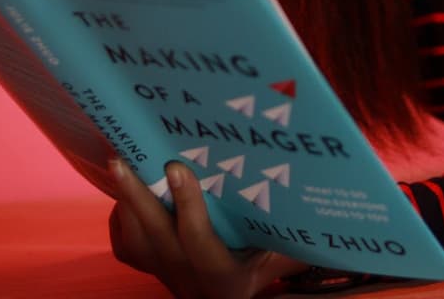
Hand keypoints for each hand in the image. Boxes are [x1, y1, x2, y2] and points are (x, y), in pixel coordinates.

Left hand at [108, 159, 306, 298]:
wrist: (231, 298)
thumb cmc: (267, 265)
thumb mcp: (285, 256)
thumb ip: (301, 237)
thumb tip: (323, 197)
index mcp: (226, 278)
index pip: (200, 242)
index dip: (187, 206)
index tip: (179, 168)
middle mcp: (191, 280)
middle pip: (157, 238)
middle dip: (140, 196)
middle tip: (125, 158)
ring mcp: (166, 276)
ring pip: (137, 241)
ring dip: (126, 202)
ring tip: (120, 162)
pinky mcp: (149, 270)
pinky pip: (126, 246)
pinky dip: (123, 217)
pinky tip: (127, 190)